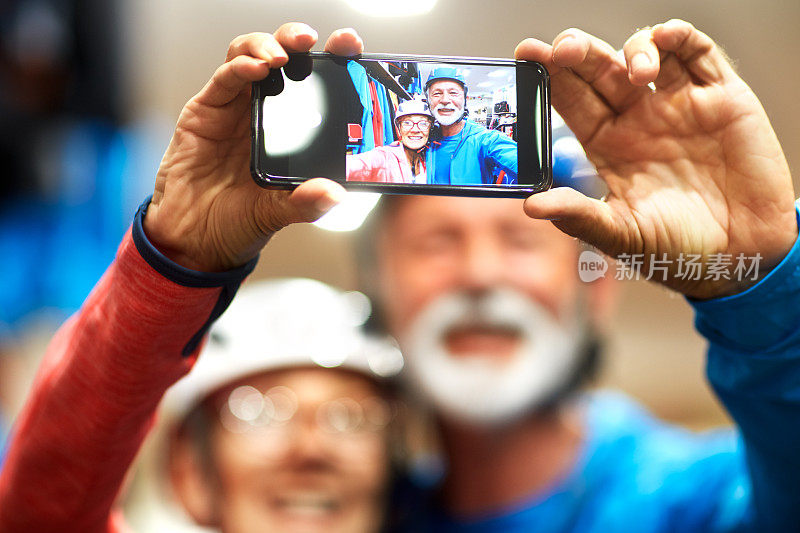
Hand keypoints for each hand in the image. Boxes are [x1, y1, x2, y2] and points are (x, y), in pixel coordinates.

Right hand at [143, 24, 363, 271]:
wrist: (194, 239)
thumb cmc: (238, 221)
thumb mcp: (280, 213)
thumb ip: (306, 203)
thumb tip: (335, 194)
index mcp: (293, 130)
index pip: (317, 84)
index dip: (334, 61)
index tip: (352, 48)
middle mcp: (266, 112)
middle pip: (284, 58)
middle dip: (297, 40)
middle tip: (313, 40)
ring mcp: (235, 108)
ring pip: (251, 55)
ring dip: (267, 46)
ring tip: (281, 56)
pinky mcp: (206, 111)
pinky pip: (224, 78)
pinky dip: (239, 67)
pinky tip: (255, 70)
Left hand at [516, 19, 796, 298]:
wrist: (742, 257)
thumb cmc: (676, 249)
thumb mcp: (622, 235)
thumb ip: (578, 216)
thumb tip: (530, 206)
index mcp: (607, 145)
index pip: (572, 101)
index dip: (550, 77)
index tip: (527, 56)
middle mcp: (637, 118)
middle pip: (600, 70)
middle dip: (578, 52)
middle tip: (562, 49)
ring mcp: (677, 104)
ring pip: (644, 53)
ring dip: (632, 49)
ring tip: (636, 74)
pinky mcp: (720, 97)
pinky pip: (697, 53)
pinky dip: (679, 38)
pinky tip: (664, 42)